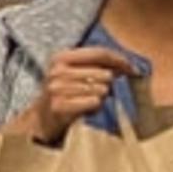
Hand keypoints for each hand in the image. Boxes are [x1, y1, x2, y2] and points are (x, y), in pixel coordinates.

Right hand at [22, 46, 136, 146]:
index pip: (99, 53)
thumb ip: (97, 64)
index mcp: (61, 57)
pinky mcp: (60, 105)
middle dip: (108, 84)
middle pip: (104, 74)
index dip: (119, 60)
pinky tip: (86, 109)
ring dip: (101, 97)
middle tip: (99, 91)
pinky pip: (94, 102)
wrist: (41, 118)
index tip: (132, 68)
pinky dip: (95, 107)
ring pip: (102, 89)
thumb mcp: (74, 72)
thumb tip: (128, 65)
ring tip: (89, 100)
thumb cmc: (65, 92)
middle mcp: (57, 71)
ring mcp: (57, 89)